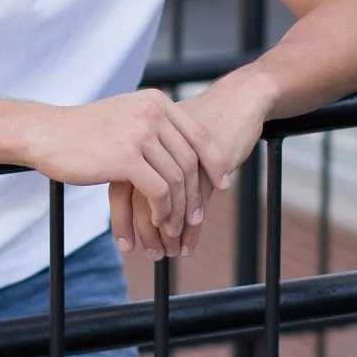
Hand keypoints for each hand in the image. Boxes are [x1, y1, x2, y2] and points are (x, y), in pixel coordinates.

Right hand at [30, 89, 230, 254]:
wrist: (46, 134)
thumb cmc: (83, 132)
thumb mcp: (125, 117)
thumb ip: (153, 126)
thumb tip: (180, 150)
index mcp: (156, 102)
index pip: (198, 134)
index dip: (214, 161)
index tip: (221, 183)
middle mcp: (152, 112)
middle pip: (190, 160)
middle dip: (196, 194)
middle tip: (197, 217)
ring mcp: (139, 133)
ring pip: (176, 178)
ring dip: (179, 209)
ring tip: (175, 227)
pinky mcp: (125, 157)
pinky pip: (159, 190)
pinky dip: (163, 210)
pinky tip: (158, 221)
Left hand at [112, 70, 270, 259]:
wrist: (235, 101)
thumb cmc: (200, 122)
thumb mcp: (167, 142)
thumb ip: (147, 165)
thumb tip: (131, 200)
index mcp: (138, 142)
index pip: (121, 188)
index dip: (122, 220)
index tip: (126, 244)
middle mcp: (155, 148)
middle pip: (141, 200)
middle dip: (145, 233)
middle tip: (151, 255)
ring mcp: (182, 157)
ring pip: (168, 205)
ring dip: (168, 235)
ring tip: (170, 253)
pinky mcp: (208, 166)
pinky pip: (195, 205)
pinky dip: (190, 230)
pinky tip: (187, 245)